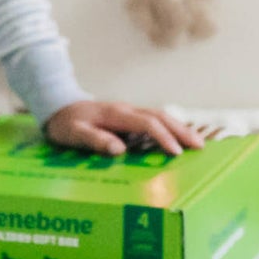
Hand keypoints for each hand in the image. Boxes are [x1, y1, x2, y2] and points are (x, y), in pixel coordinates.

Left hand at [44, 100, 204, 157]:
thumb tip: (119, 149)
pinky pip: (154, 119)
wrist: (58, 106)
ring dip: (179, 128)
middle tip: (200, 146)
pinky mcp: (129, 116)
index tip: (176, 153)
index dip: (163, 137)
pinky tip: (178, 137)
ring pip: (160, 116)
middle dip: (182, 131)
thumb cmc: (65, 124)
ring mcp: (129, 111)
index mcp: (116, 114)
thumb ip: (95, 140)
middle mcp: (127, 110)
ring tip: (196, 142)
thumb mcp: (74, 134)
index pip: (147, 123)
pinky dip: (170, 127)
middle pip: (161, 116)